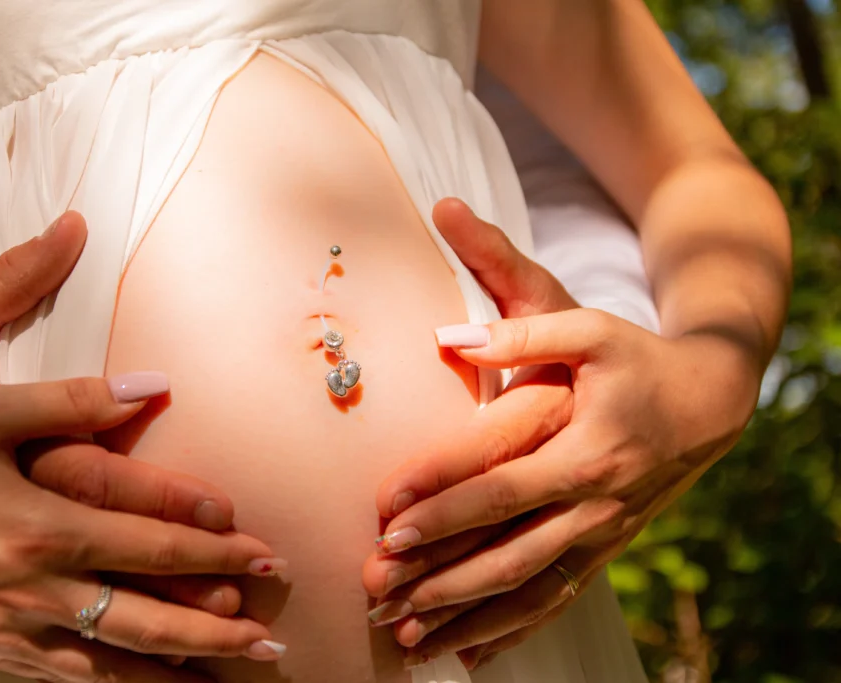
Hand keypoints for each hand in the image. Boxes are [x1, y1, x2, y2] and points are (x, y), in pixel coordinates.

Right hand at [0, 377, 288, 682]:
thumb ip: (71, 401)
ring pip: (113, 665)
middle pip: (147, 620)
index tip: (264, 554)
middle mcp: (36, 592)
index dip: (215, 553)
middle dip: (216, 629)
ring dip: (178, 671)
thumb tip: (150, 387)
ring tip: (229, 676)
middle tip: (270, 640)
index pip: (152, 547)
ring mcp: (11, 633)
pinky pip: (66, 680)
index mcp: (42, 530)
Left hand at [364, 199, 759, 669]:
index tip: (388, 516)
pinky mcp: (603, 550)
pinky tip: (468, 655)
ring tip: (407, 638)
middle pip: (506, 551)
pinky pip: (554, 600)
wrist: (708, 403)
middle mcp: (593, 503)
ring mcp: (600, 534)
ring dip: (466, 617)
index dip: (443, 499)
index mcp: (585, 449)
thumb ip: (524, 334)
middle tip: (377, 588)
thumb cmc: (640, 360)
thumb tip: (449, 336)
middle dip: (438, 574)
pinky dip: (511, 631)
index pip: (500, 482)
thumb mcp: (591, 331)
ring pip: (527, 589)